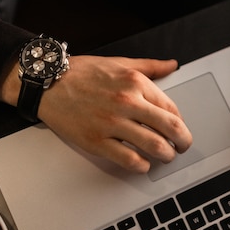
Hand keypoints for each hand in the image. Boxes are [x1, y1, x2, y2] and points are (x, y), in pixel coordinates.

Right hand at [35, 55, 192, 172]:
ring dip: (166, 156)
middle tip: (182, 147)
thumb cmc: (80, 73)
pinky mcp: (97, 141)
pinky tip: (142, 164)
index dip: (181, 123)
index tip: (179, 129)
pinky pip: (129, 160)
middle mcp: (127, 102)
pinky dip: (142, 166)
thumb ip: (149, 66)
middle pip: (171, 129)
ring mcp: (112, 124)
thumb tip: (172, 66)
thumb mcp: (119, 62)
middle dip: (182, 142)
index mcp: (135, 83)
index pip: (172, 109)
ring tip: (165, 157)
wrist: (47, 83)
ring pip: (154, 146)